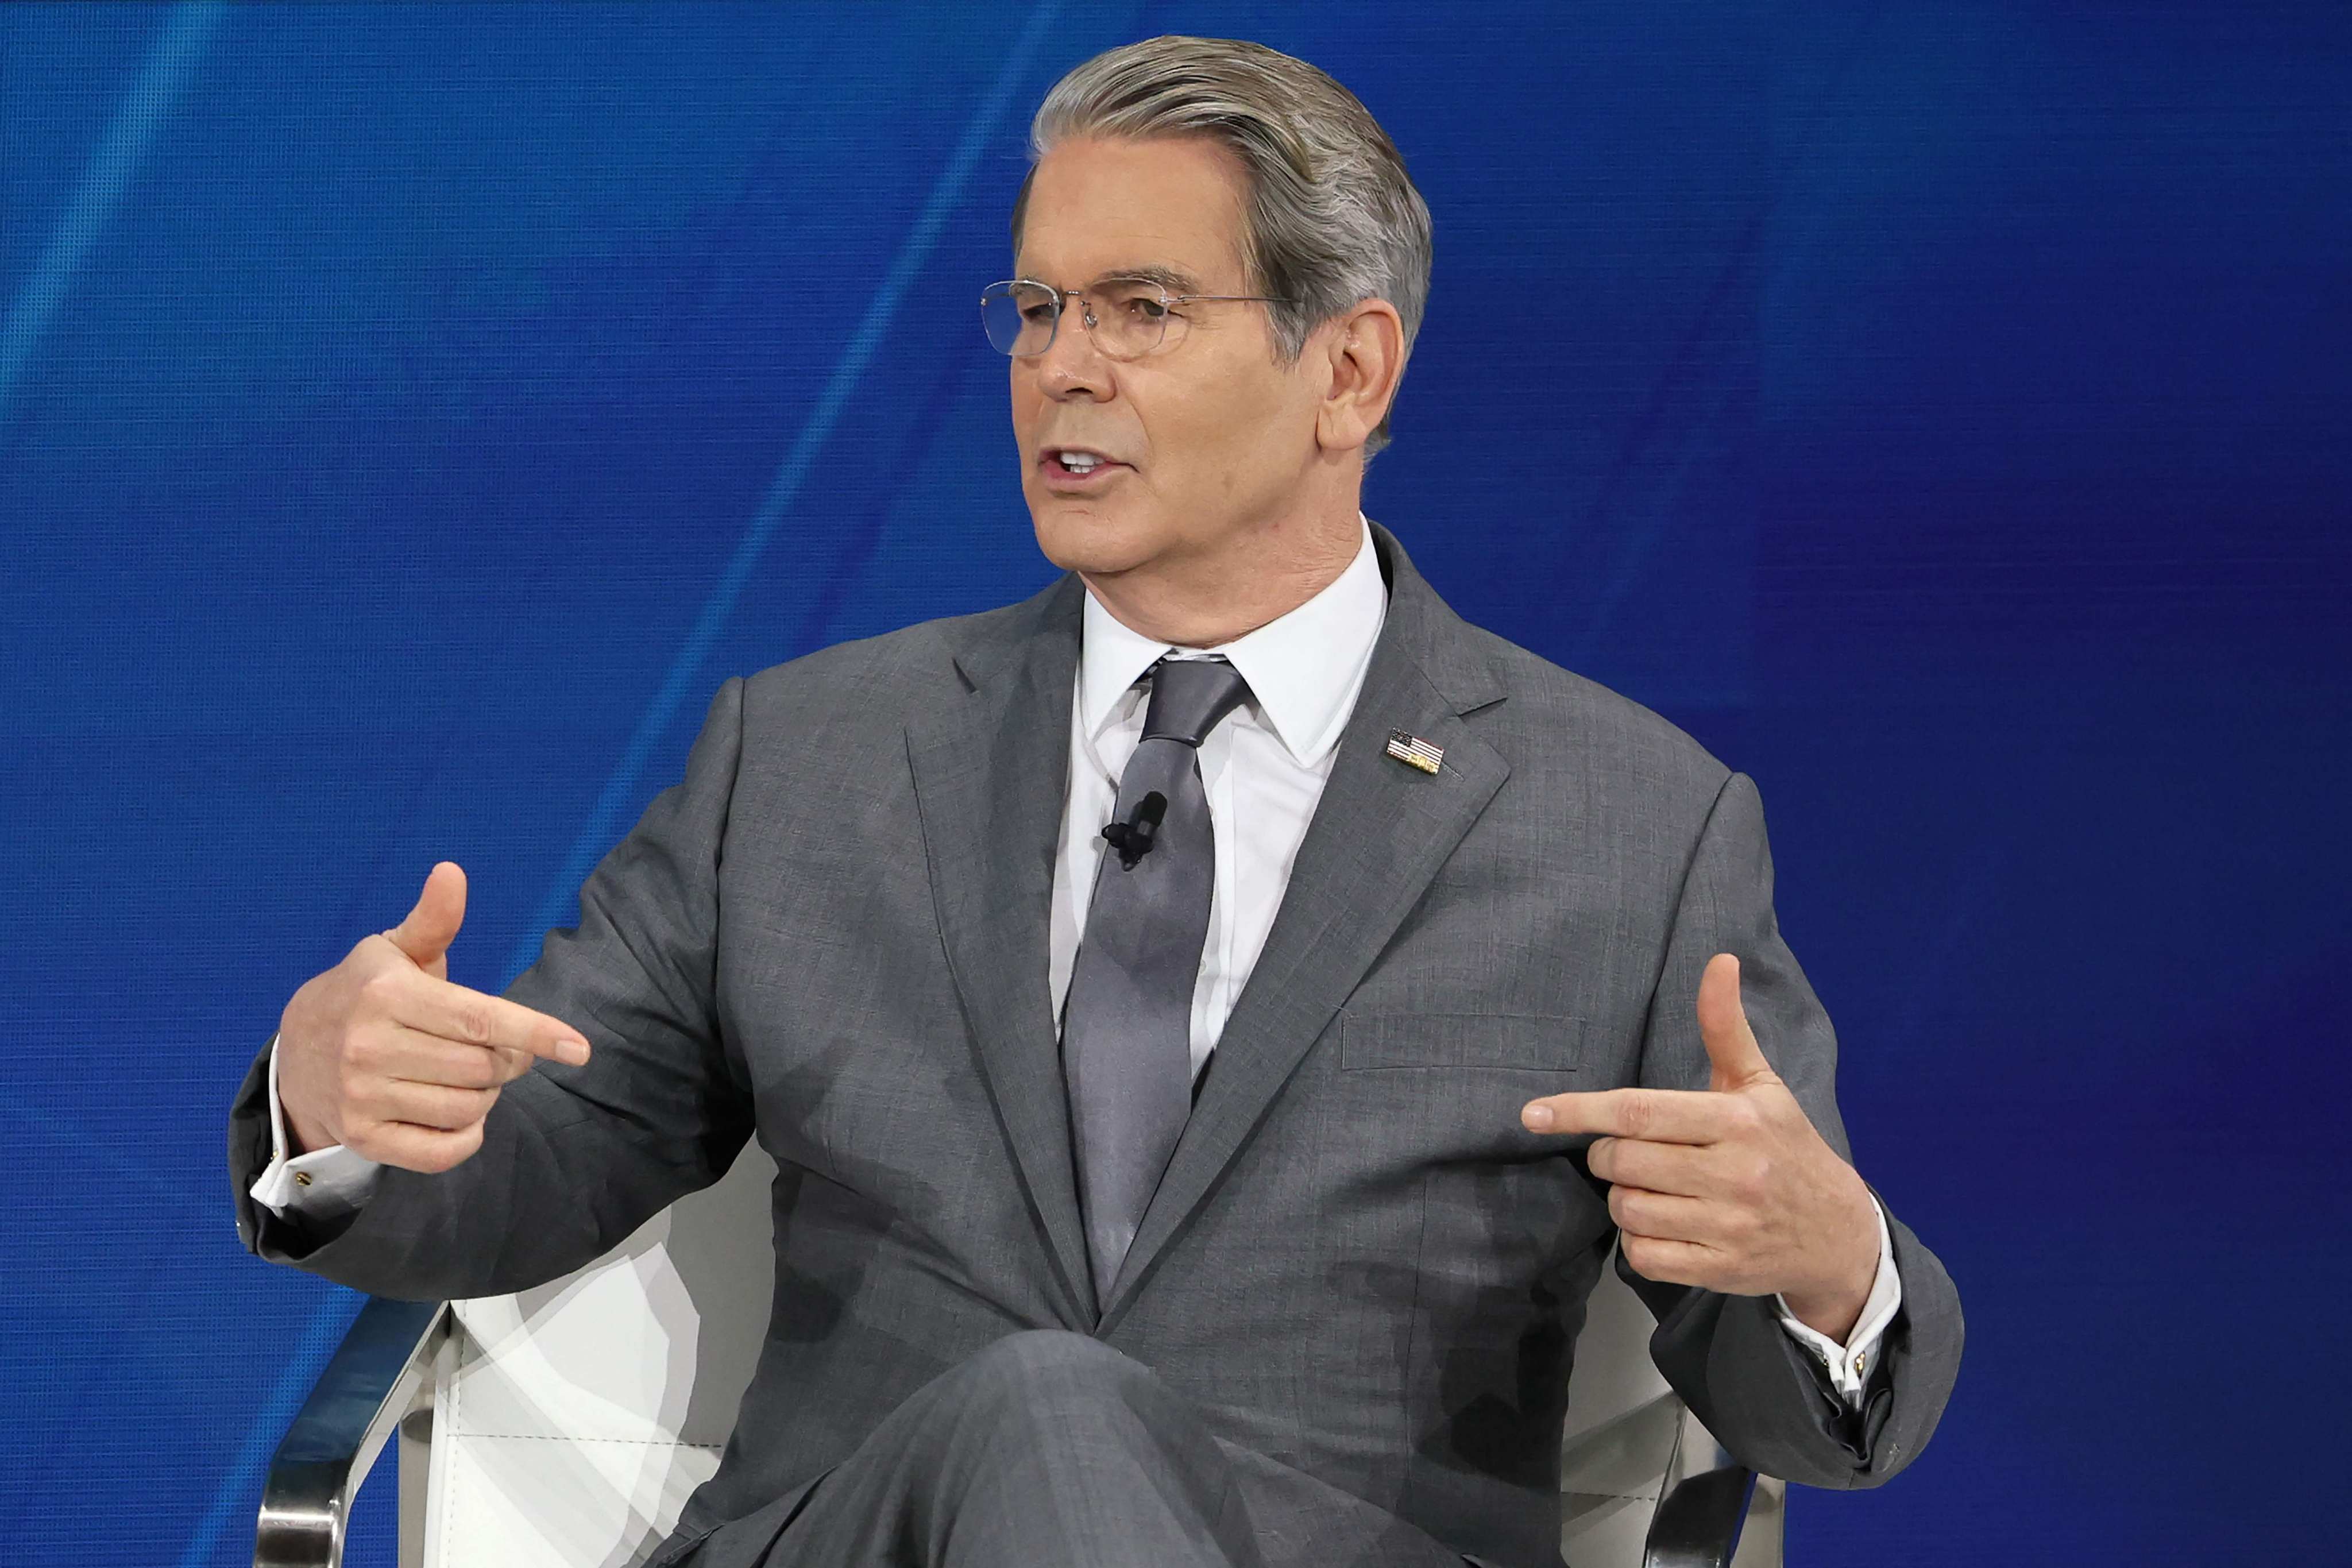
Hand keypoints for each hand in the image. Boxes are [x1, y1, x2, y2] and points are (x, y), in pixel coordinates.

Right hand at [276, 862, 590, 1173]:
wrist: (296, 1052)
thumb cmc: (364, 992)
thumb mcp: (393, 950)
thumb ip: (433, 919)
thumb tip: (452, 871)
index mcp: (386, 994)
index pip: (480, 1020)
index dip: (537, 1033)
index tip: (579, 1048)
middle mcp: (370, 1047)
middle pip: (483, 1067)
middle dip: (509, 1060)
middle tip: (498, 1049)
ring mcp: (362, 1096)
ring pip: (467, 1109)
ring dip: (487, 1095)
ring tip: (471, 1075)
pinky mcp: (362, 1137)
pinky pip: (440, 1152)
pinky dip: (466, 1137)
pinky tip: (462, 1113)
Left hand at [1519, 953, 1878, 1339]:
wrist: (1837, 1231)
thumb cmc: (1785, 1146)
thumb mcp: (1759, 1084)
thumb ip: (1725, 1026)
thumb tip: (1719, 960)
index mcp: (1737, 1122)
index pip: (1640, 1112)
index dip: (1581, 1111)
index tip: (1533, 1113)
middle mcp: (1734, 1174)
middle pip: (1624, 1162)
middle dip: (1608, 1155)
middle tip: (1630, 1152)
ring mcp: (1728, 1226)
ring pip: (1627, 1209)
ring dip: (1622, 1197)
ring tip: (1651, 1187)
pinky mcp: (1720, 1270)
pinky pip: (1643, 1254)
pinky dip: (1637, 1240)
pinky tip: (1661, 1223)